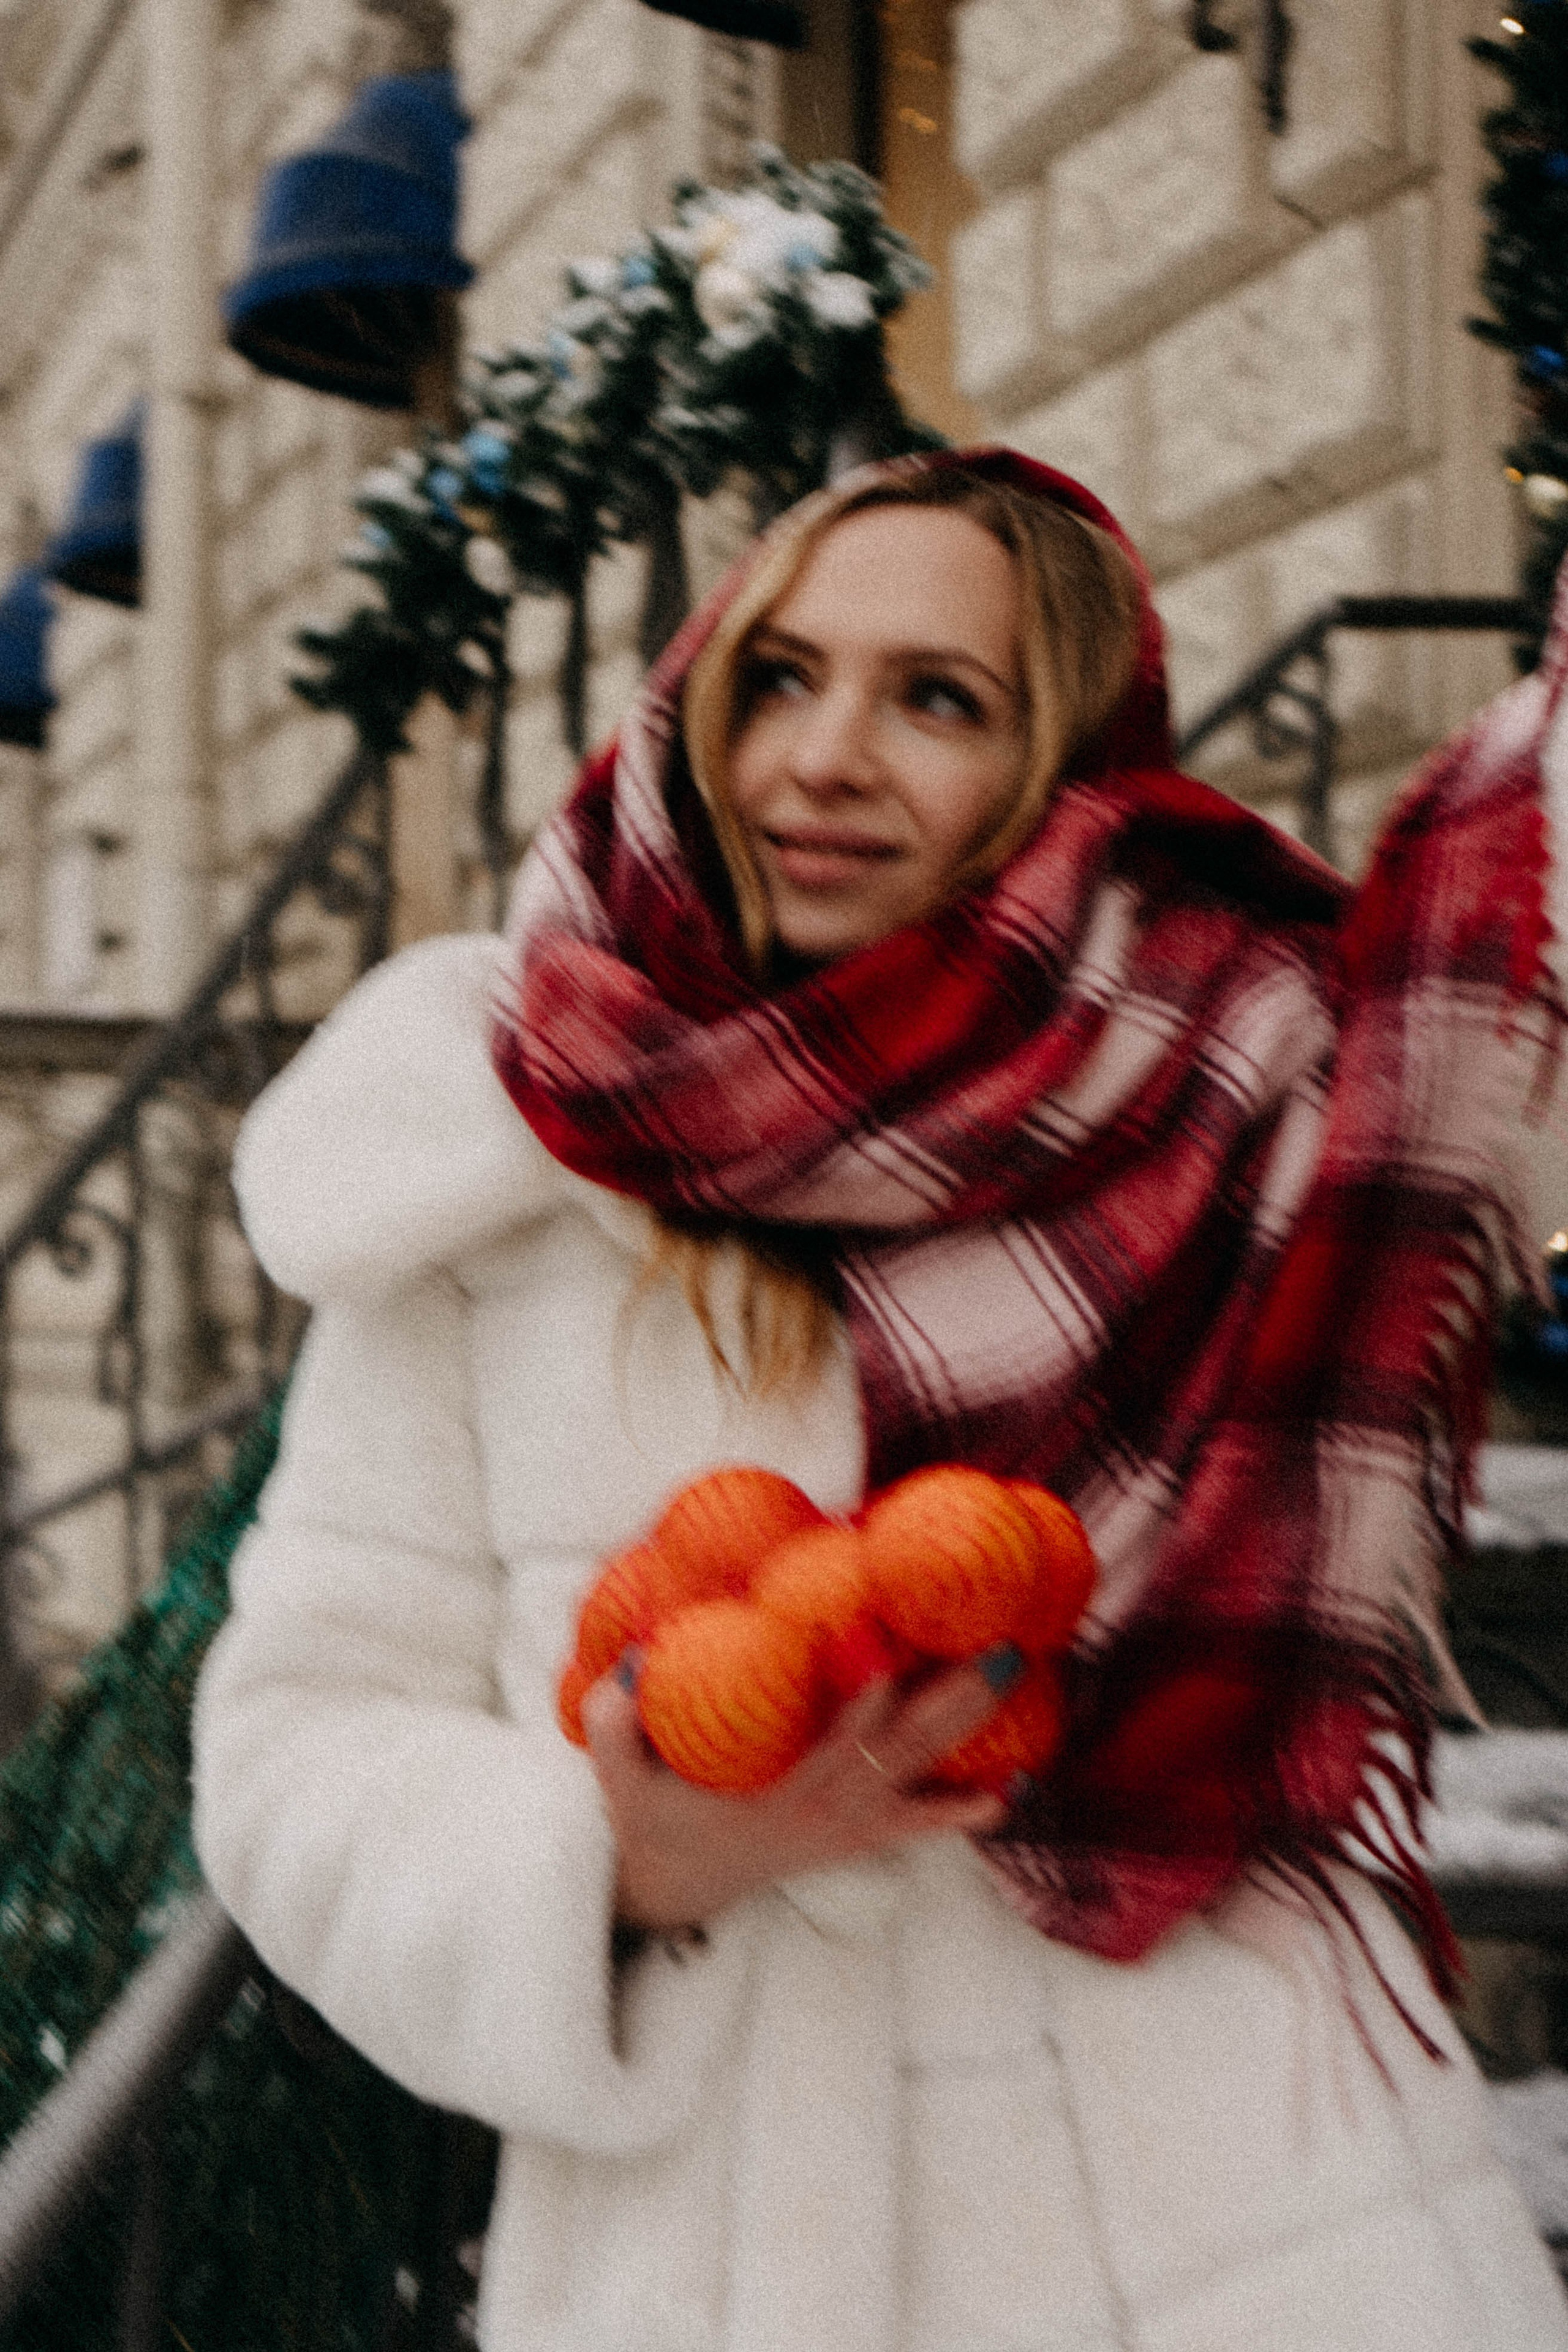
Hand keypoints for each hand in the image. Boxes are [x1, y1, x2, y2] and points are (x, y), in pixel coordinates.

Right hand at [582, 1658, 1012, 1932]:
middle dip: (953, 1699)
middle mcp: (824, 1806)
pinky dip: (962, 1810)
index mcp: (775, 1789)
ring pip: (918, 1771)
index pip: (830, 1742)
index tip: (888, 1649)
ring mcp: (847, 1825)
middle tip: (1000, 1650)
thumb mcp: (619, 1777)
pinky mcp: (856, 1836)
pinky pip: (918, 1824)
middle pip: (901, 1749)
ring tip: (1012, 1675)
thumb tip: (634, 1660)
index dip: (861, 1700)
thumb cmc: (653, 1815)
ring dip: (969, 1725)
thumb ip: (616, 1723)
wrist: (679, 1883)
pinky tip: (1010, 1791)